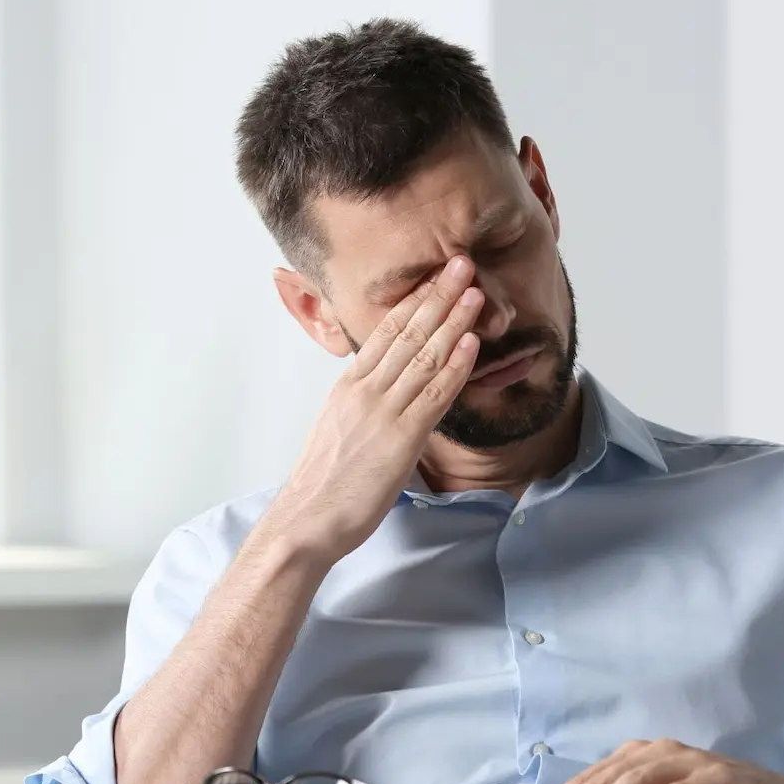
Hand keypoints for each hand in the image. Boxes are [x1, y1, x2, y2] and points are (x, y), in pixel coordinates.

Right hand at [264, 256, 481, 562]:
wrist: (307, 519)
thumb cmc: (322, 483)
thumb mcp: (339, 429)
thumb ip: (364, 406)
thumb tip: (389, 395)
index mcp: (348, 386)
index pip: (385, 331)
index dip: (414, 300)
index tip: (435, 276)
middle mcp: (364, 391)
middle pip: (407, 333)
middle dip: (438, 296)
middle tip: (462, 263)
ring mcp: (383, 412)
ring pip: (423, 356)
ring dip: (453, 321)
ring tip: (476, 292)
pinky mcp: (401, 439)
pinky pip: (433, 395)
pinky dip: (455, 366)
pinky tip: (471, 344)